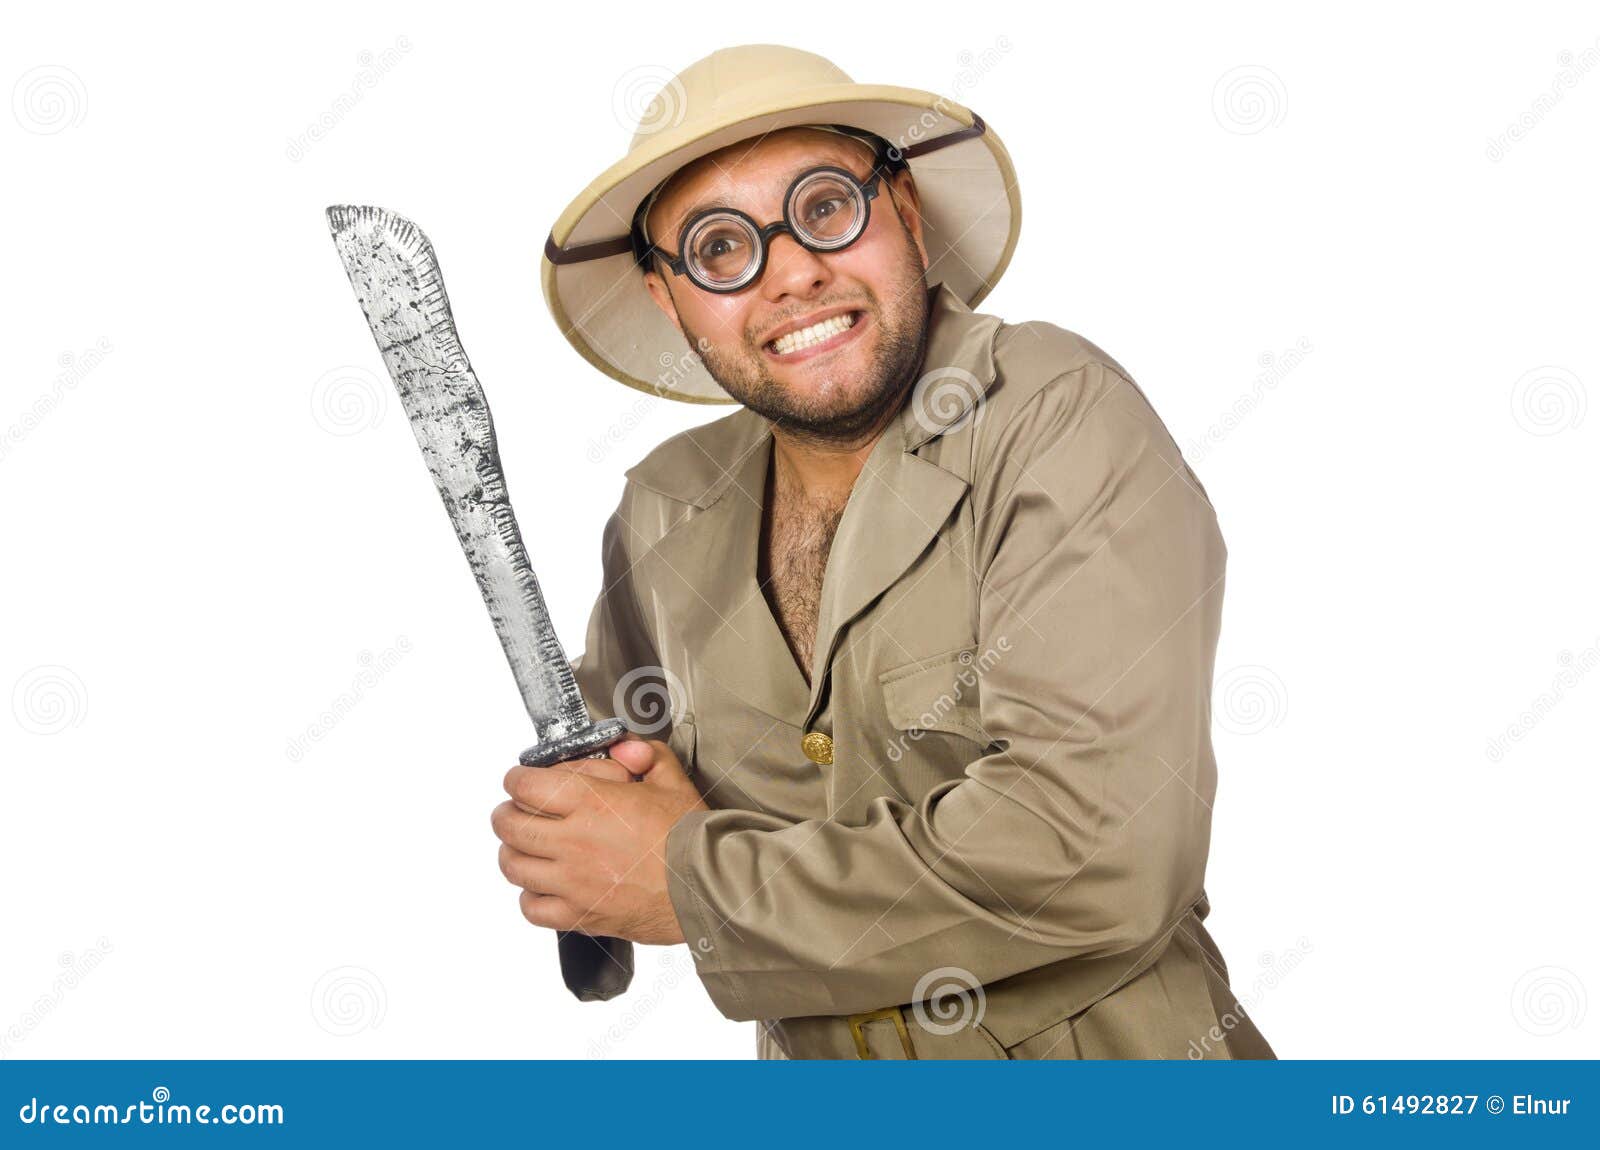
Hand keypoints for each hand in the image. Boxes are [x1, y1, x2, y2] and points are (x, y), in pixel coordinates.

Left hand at [491, 734, 709, 945]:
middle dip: (506, 814)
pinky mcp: (581, 915)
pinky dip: (530, 896)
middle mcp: (574, 842)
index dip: (517, 779)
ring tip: (525, 847)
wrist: (709, 886)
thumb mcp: (672, 780)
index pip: (525, 786)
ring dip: (513, 852)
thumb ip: (644, 755)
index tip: (520, 781)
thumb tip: (623, 749)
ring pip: (513, 867)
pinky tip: (544, 886)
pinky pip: (532, 908)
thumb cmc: (692, 837)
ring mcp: (574, 882)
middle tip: (514, 811)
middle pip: (510, 826)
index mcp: (592, 803)